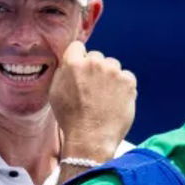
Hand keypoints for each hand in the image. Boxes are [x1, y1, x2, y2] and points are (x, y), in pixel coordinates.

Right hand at [49, 41, 135, 162]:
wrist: (91, 138)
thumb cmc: (70, 118)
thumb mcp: (55, 93)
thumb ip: (63, 73)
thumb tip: (70, 63)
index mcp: (73, 63)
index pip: (77, 47)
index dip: (78, 58)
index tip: (80, 70)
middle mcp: (94, 62)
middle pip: (96, 56)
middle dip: (95, 69)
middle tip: (92, 88)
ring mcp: (113, 71)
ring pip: (113, 65)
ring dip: (110, 76)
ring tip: (104, 97)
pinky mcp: (128, 81)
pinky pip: (126, 77)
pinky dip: (122, 86)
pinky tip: (114, 100)